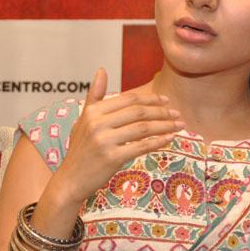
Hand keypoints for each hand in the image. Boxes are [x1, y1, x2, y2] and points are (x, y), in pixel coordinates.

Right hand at [46, 67, 182, 207]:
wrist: (70, 180)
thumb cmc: (80, 151)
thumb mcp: (83, 120)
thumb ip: (94, 96)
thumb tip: (101, 70)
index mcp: (92, 112)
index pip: (128, 100)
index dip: (150, 99)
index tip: (166, 101)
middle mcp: (97, 123)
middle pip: (138, 112)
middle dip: (161, 112)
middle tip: (177, 114)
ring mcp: (104, 141)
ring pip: (143, 128)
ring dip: (165, 126)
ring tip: (179, 125)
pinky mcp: (112, 158)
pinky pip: (141, 146)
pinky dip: (158, 142)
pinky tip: (169, 139)